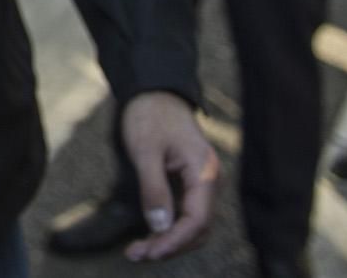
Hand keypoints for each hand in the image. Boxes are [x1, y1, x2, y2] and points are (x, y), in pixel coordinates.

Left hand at [119, 90, 218, 261]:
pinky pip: (187, 214)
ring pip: (193, 225)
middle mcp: (210, 180)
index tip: (148, 252)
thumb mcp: (145, 150)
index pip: (197, 220)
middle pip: (198, 229)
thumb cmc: (149, 116)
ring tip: (137, 251)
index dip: (174, 241)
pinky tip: (150, 237)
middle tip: (135, 255)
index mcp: (205, 171)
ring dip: (169, 241)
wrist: (155, 92)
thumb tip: (159, 227)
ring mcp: (204, 183)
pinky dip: (170, 229)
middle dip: (170, 246)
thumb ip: (153, 188)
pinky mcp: (193, 184)